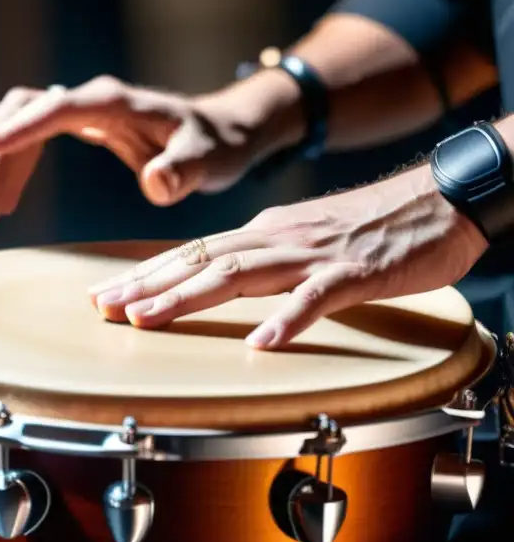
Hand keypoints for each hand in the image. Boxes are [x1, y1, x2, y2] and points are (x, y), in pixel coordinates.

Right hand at [0, 74, 301, 226]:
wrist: (220, 134)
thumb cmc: (216, 146)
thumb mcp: (209, 162)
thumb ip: (184, 172)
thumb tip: (156, 184)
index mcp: (115, 102)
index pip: (56, 108)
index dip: (20, 127)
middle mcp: (90, 100)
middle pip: (19, 111)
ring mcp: (79, 111)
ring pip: (16, 126)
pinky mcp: (77, 126)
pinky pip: (28, 142)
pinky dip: (9, 171)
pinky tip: (0, 204)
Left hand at [88, 165, 487, 347]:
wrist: (439, 198)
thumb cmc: (370, 227)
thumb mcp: (301, 241)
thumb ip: (261, 259)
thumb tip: (218, 278)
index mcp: (262, 233)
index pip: (191, 252)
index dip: (145, 274)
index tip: (103, 294)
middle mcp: (276, 239)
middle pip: (200, 260)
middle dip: (147, 284)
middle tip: (102, 306)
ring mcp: (313, 254)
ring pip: (240, 273)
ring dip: (188, 297)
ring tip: (146, 319)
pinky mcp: (355, 272)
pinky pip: (317, 297)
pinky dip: (288, 318)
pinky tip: (262, 343)